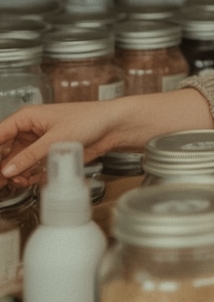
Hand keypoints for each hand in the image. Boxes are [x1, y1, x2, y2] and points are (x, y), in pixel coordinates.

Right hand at [0, 89, 213, 181]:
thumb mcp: (56, 139)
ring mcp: (39, 143)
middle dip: (3, 167)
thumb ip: (30, 156)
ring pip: (16, 163)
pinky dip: (29, 176)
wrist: (115, 126)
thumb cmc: (90, 119)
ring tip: (15, 184)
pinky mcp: (50, 154)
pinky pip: (31, 168)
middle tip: (2, 182)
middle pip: (4, 151)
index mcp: (27, 117)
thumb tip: (7, 170)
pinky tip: (29, 181)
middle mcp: (30, 129)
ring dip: (15, 175)